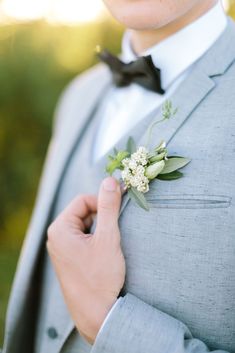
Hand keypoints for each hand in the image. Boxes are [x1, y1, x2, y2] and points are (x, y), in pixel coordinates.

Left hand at [47, 177, 125, 343]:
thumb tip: (110, 181)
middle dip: (102, 217)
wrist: (96, 314)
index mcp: (60, 228)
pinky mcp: (69, 258)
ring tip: (110, 246)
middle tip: (116, 230)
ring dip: (100, 229)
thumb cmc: (100, 276)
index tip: (120, 207)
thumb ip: (108, 207)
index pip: (83, 201)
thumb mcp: (108, 238)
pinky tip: (105, 253)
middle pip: (83, 212)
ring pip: (85, 225)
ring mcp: (62, 249)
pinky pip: (83, 239)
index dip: (102, 201)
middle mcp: (56, 237)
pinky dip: (96, 239)